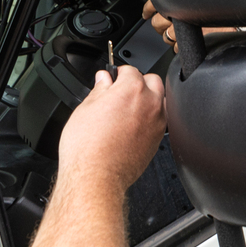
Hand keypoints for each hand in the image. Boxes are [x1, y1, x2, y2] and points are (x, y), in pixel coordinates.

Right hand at [57, 66, 165, 192]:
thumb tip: (103, 79)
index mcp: (132, 89)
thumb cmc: (87, 147)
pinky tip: (134, 125)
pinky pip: (160, 118)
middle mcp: (150, 102)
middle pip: (151, 80)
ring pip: (160, 99)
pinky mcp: (159, 137)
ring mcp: (158, 120)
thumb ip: (99, 89)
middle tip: (119, 92)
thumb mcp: (85, 109)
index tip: (111, 80)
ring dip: (148, 99)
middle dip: (137, 82)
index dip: (117, 74)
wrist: (96, 176)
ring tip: (128, 109)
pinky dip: (151, 117)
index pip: (130, 70)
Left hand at [142, 0, 230, 53]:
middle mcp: (177, 14)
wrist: (232, 24)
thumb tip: (167, 8)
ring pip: (165, 36)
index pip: (155, 3)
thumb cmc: (219, 13)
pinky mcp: (184, 44)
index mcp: (179, 2)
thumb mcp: (199, 3)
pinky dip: (181, 47)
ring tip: (185, 35)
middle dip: (162, 26)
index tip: (147, 13)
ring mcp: (180, 30)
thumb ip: (185, 3)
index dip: (149, 9)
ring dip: (173, 38)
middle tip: (171, 25)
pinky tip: (190, 42)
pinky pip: (176, 48)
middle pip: (157, 22)